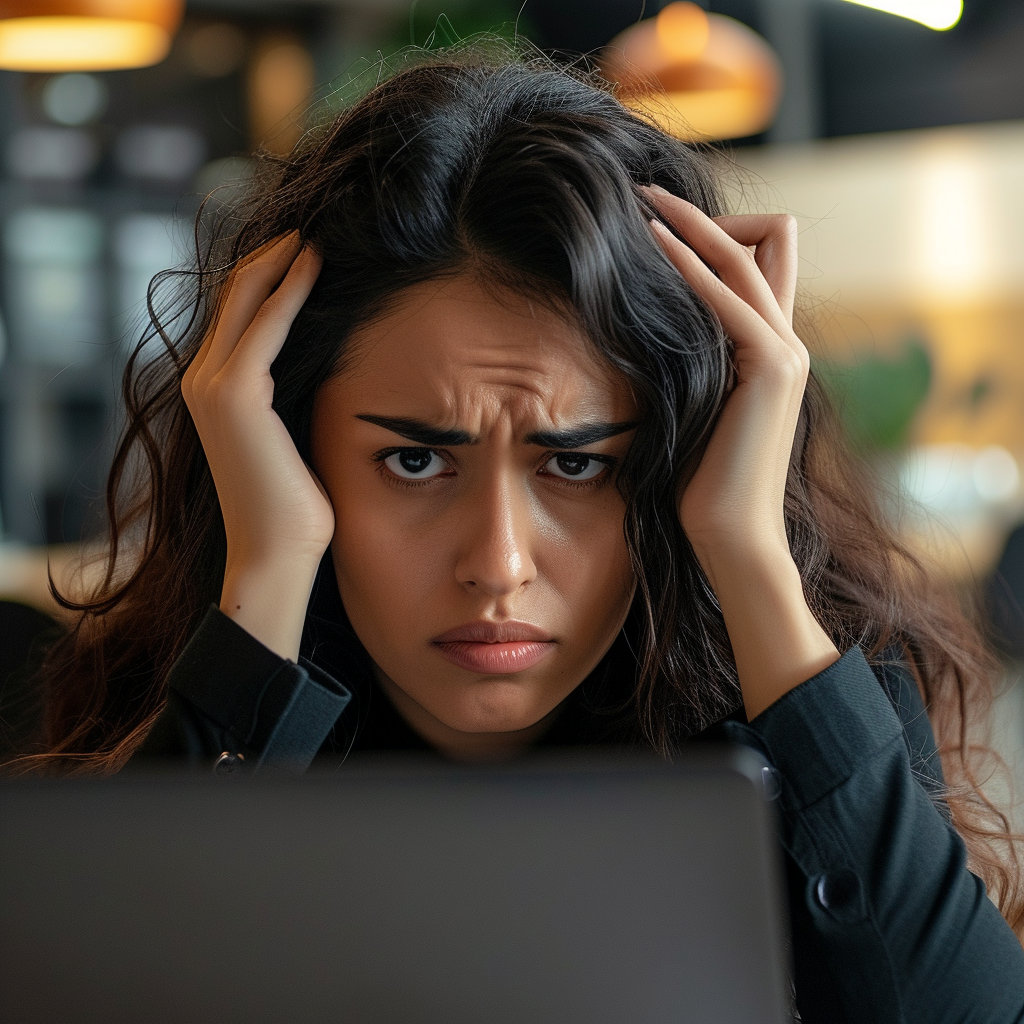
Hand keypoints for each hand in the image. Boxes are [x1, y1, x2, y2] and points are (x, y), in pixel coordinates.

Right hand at [181, 232, 330, 658]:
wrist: (278, 553)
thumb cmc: (296, 505)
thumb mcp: (293, 434)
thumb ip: (293, 393)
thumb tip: (330, 360)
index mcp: (215, 388)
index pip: (239, 310)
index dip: (271, 272)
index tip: (312, 246)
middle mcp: (202, 378)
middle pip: (236, 291)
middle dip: (275, 254)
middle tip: (318, 226)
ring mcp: (211, 384)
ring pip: (245, 296)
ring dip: (283, 260)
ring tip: (319, 233)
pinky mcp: (234, 393)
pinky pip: (265, 324)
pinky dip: (290, 289)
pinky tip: (316, 263)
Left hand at [644, 188, 803, 570]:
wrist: (730, 535)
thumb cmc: (701, 484)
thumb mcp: (693, 407)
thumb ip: (691, 366)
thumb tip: (645, 337)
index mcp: (769, 350)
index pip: (758, 262)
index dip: (713, 233)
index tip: (654, 226)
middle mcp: (785, 341)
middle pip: (764, 239)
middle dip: (702, 212)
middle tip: (645, 193)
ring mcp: (784, 351)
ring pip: (748, 254)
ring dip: (693, 222)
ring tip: (641, 201)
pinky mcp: (771, 367)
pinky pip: (729, 297)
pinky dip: (690, 265)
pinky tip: (651, 243)